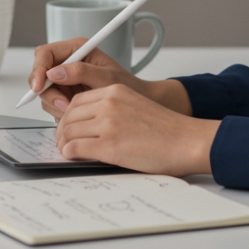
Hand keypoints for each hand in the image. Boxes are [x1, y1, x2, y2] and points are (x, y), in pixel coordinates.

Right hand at [29, 39, 192, 119]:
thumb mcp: (106, 78)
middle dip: (47, 92)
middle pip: (39, 74)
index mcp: (77, 49)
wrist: (136, 103)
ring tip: (75, 109)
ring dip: (54, 104)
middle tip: (64, 105)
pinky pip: (50, 103)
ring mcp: (64, 79)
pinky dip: (58, 111)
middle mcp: (67, 62)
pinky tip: (75, 112)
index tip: (39, 85)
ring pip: (43, 92)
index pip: (44, 54)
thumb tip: (54, 72)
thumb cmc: (127, 86)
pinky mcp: (64, 94)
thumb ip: (81, 72)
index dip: (38, 69)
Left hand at [55, 84, 219, 176]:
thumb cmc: (167, 129)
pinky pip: (74, 148)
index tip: (68, 126)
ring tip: (68, 151)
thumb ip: (112, 109)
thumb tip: (89, 125)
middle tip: (64, 142)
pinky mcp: (107, 144)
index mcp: (115, 91)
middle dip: (62, 130)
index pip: (78, 100)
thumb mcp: (136, 106)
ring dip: (63, 143)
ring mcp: (107, 123)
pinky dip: (69, 153)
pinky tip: (74, 157)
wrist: (186, 141)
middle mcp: (109, 103)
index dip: (68, 116)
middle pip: (69, 115)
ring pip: (68, 131)